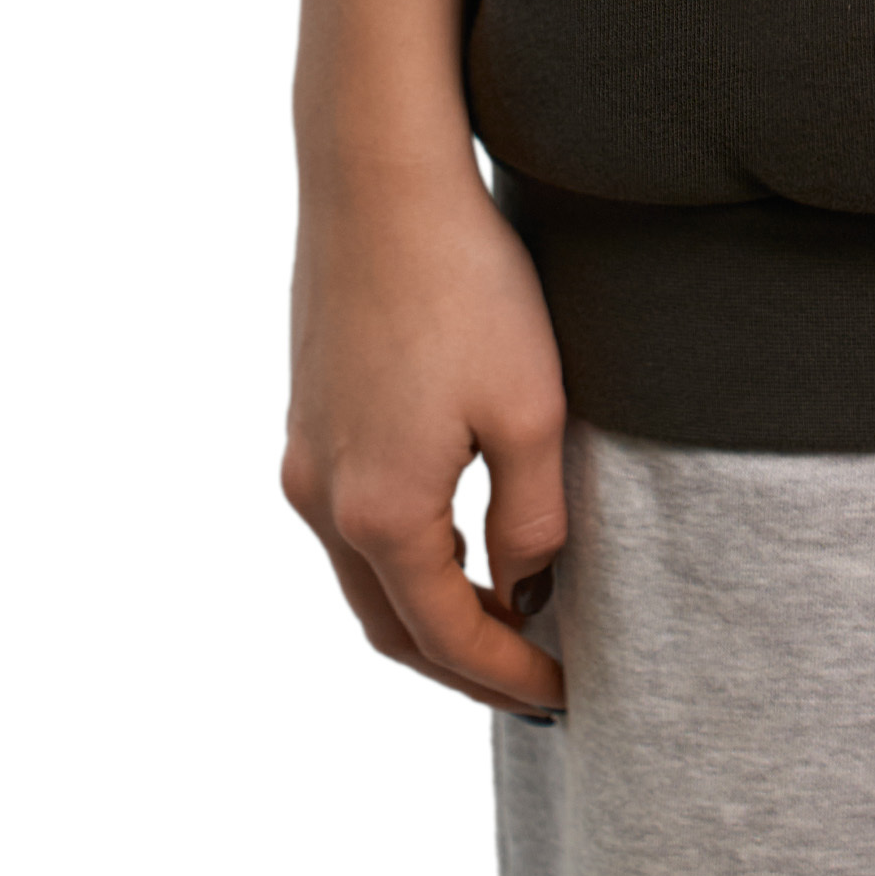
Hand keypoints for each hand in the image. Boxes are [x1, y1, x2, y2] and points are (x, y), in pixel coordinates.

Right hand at [279, 167, 569, 716]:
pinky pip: (350, 523)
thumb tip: (525, 591)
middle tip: (535, 680)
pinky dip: (402, 558)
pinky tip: (457, 540)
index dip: (510, 677)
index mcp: (380, 512)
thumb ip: (534, 519)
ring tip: (506, 620)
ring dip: (428, 612)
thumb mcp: (532, 409)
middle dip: (462, 664)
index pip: (447, 637)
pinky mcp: (307, 416)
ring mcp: (305, 458)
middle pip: (391, 627)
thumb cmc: (468, 285)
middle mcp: (323, 499)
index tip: (569, 697)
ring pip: (364, 578)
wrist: (378, 178)